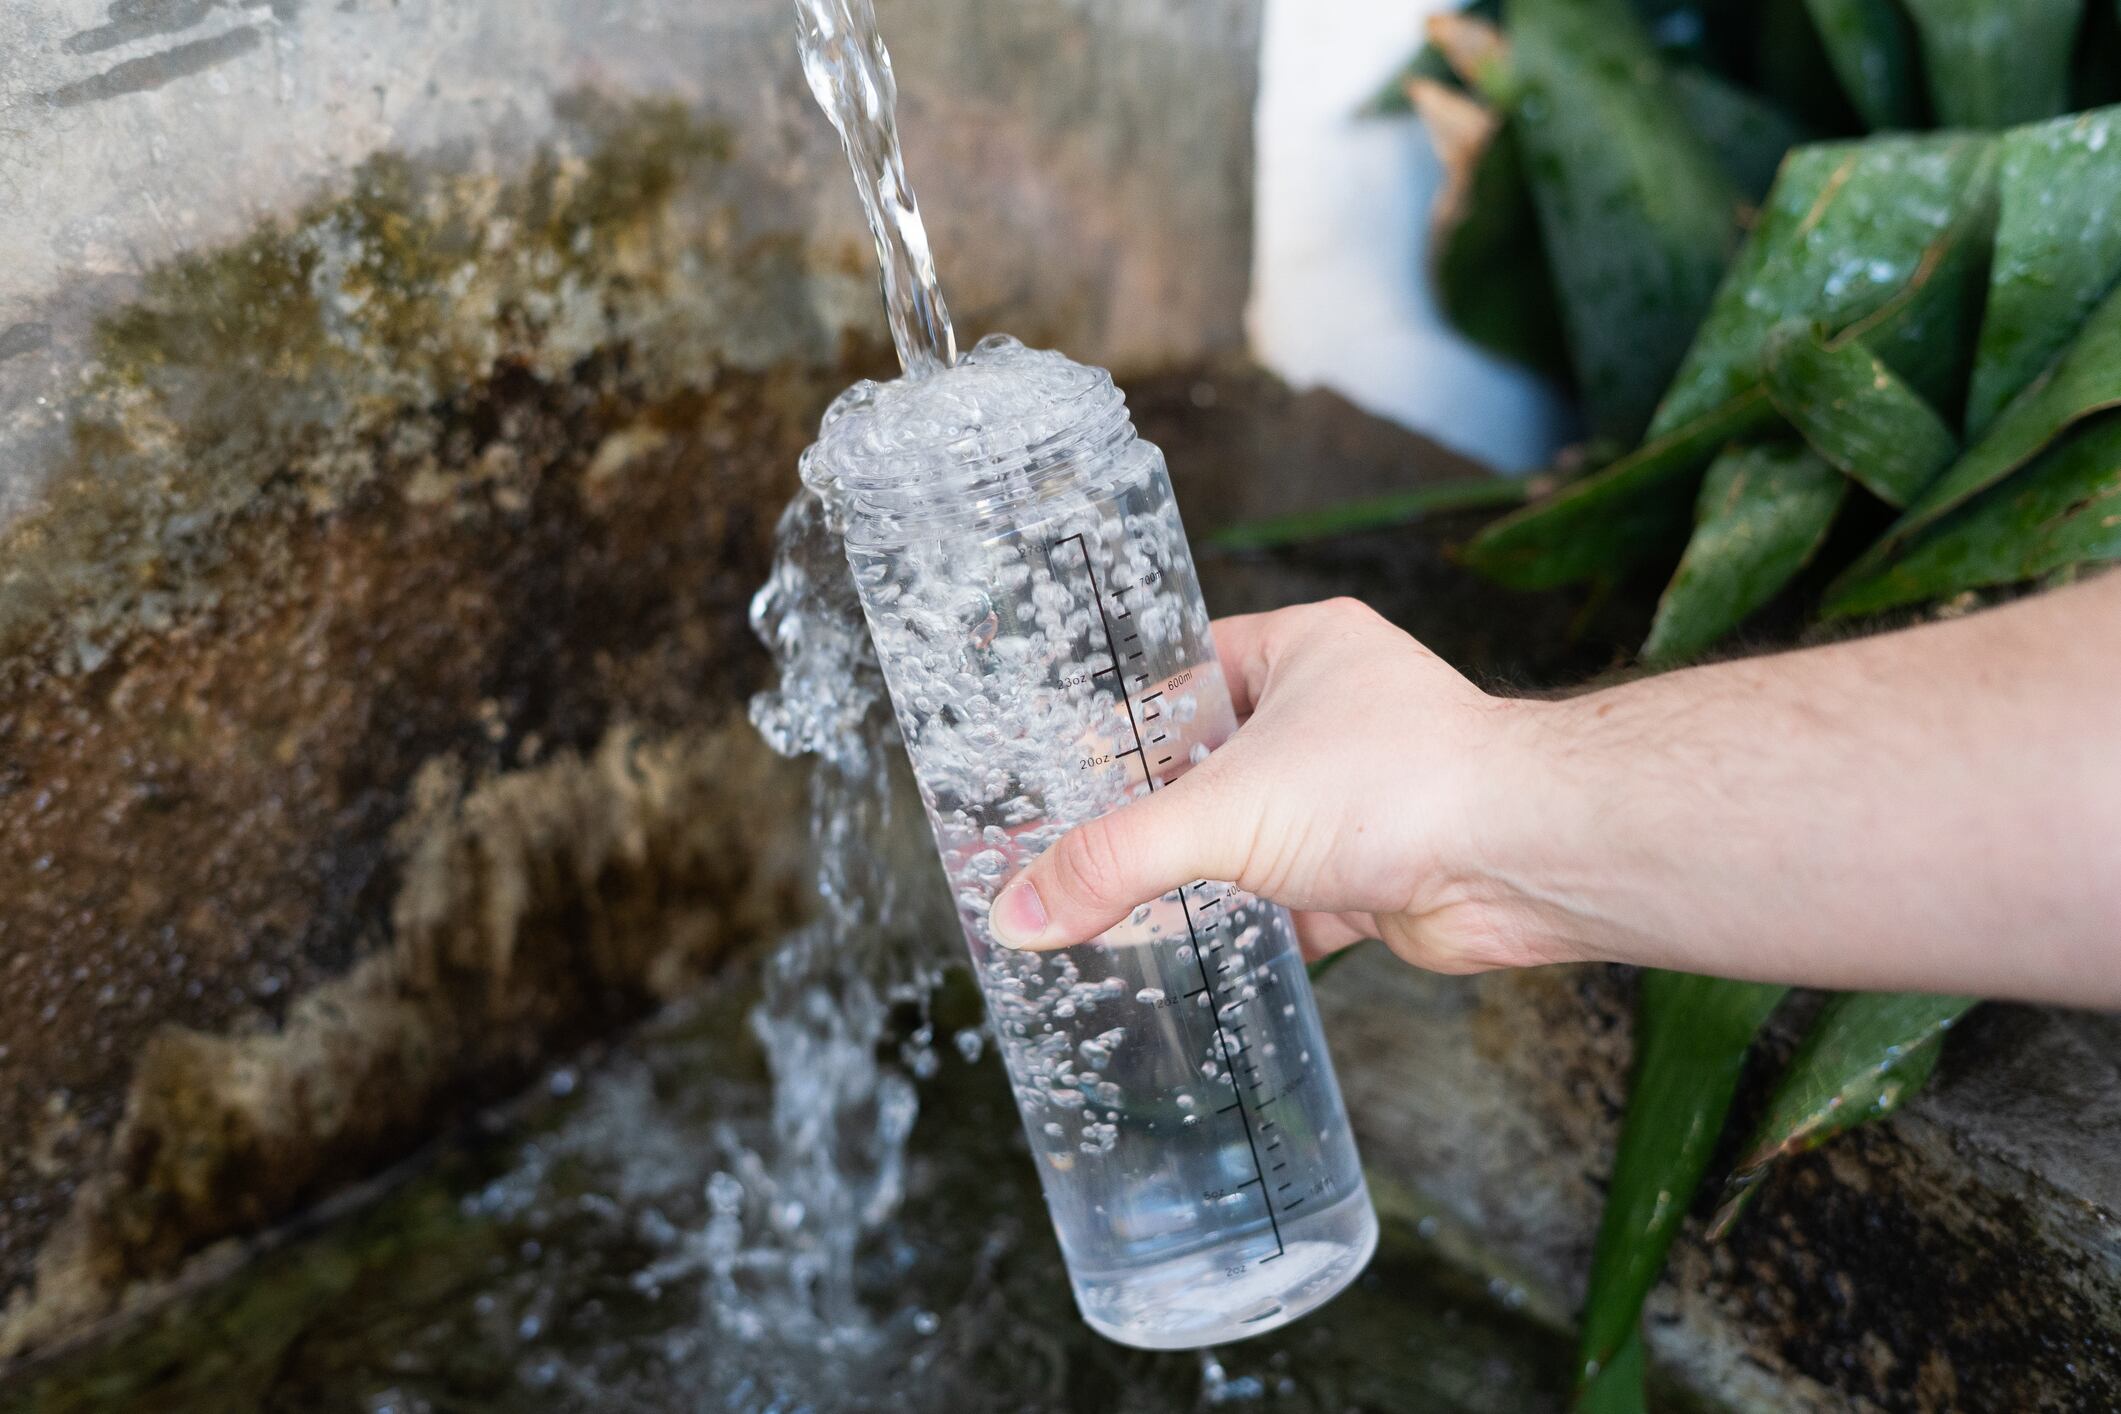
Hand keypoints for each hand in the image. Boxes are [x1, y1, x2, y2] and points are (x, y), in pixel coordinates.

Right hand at [987, 598, 1573, 973]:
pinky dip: (1244, 927)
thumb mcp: (1225, 814)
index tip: (1055, 766)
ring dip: (1195, 874)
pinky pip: (1287, 898)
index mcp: (1299, 650)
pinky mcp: (1374, 871)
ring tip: (1108, 905)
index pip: (1179, 673)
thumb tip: (1022, 911)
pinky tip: (1187, 956)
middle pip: (1207, 763)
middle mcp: (1330, 715)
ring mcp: (1356, 794)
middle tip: (1066, 845)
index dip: (1116, 720)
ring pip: (1249, 835)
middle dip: (1147, 810)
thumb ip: (1116, 862)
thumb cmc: (1405, 786)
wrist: (1527, 862)